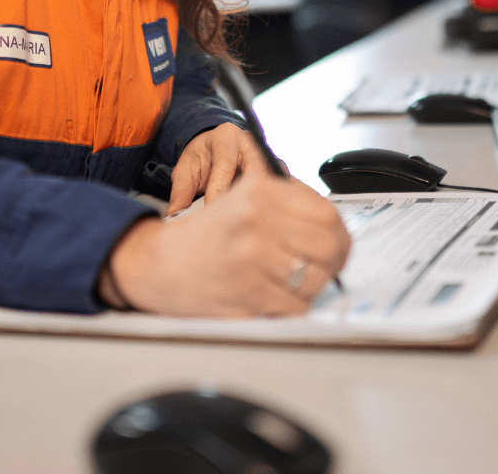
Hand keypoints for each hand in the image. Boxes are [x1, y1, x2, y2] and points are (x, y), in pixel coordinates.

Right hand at [105, 172, 350, 317]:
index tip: (336, 243)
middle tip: (326, 267)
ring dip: (312, 286)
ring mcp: (254, 258)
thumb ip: (286, 204)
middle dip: (335, 262)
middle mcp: (258, 220)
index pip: (327, 214)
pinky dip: (291, 307)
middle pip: (330, 247)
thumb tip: (332, 226)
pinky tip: (274, 296)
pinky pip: (295, 306)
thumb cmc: (204, 234)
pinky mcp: (248, 293)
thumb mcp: (242, 197)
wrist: (158, 263)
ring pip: (316, 280)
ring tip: (293, 282)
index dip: (339, 234)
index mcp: (261, 191)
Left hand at [166, 122, 276, 216]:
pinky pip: (279, 188)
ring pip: (272, 180)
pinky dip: (273, 204)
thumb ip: (181, 190)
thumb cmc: (202, 157)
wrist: (215, 146)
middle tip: (235, 222)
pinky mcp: (276, 171)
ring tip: (252, 226)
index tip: (211, 214)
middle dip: (247, 198)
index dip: (218, 192)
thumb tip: (173, 215)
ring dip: (264, 202)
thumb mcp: (185, 168)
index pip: (225, 166)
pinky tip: (264, 223)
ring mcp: (267, 156)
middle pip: (256, 172)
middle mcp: (251, 144)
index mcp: (226, 137)